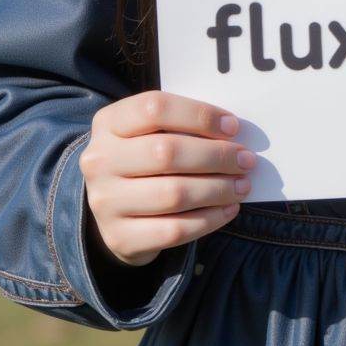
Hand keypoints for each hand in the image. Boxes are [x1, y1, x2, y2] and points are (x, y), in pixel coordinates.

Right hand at [79, 91, 255, 267]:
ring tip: (242, 185)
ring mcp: (105, 202)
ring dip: (218, 189)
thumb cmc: (145, 159)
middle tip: (246, 160)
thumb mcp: (150, 132)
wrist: (114, 209)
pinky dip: (209, 219)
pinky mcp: (120, 237)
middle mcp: (99, 161)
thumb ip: (183, 126)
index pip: (155, 108)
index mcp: (108, 123)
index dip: (199, 115)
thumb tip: (233, 132)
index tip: (232, 126)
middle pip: (166, 152)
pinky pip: (174, 230)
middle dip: (216, 156)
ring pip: (174, 194)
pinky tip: (228, 209)